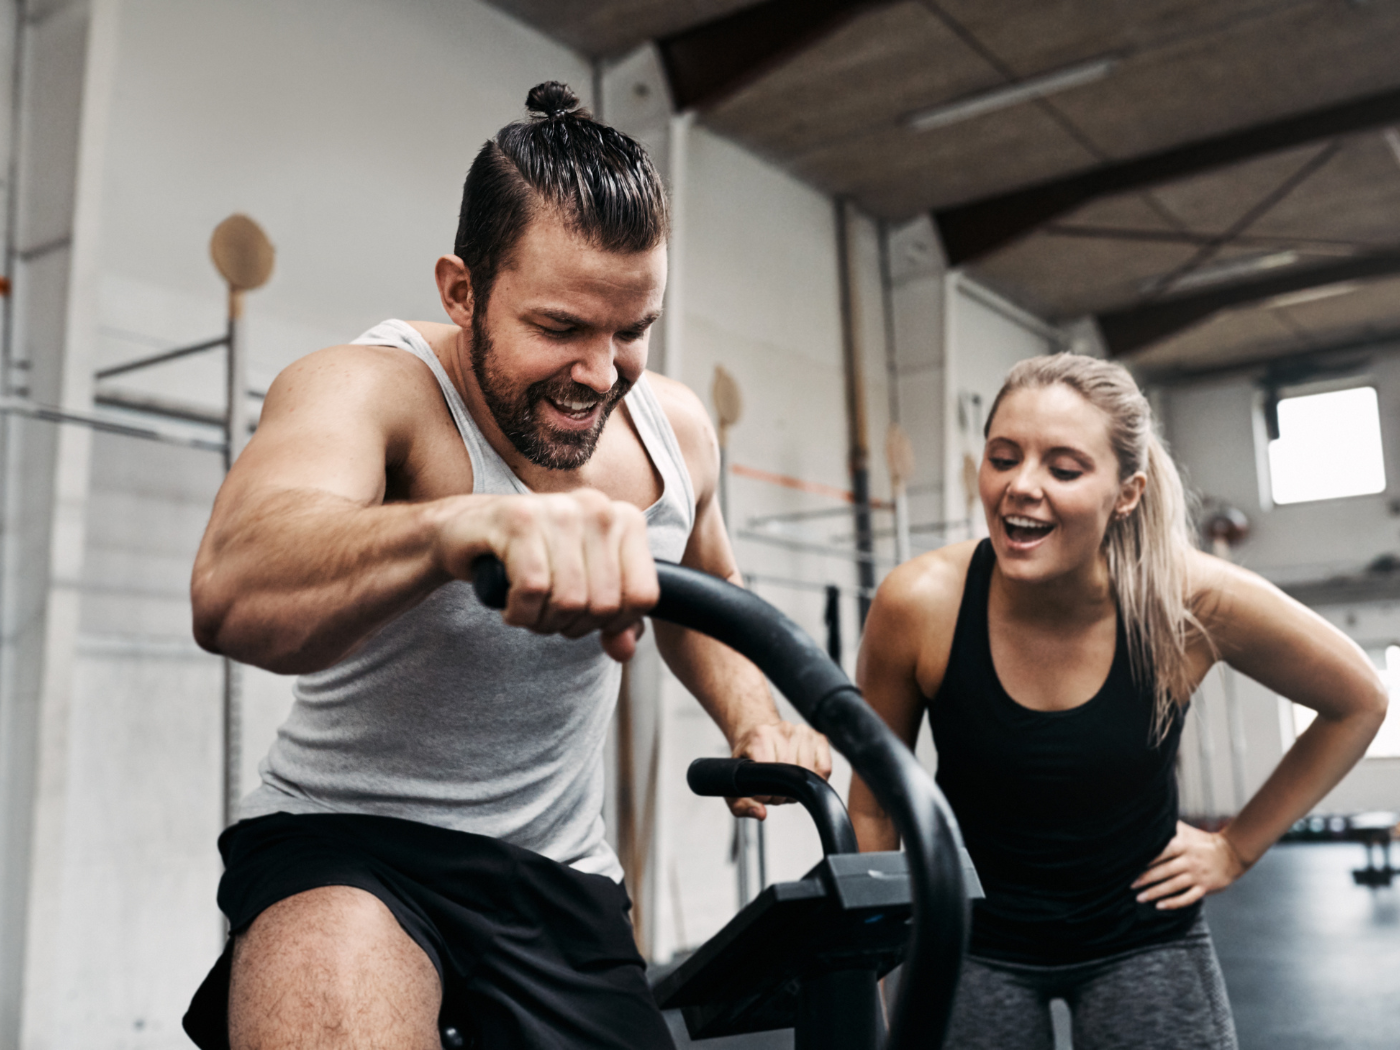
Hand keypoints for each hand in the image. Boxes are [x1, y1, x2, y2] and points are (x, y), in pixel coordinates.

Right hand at [438, 489, 657, 661]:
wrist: (466, 531)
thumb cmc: (532, 558)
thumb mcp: (583, 588)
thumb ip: (614, 620)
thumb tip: (624, 650)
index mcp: (626, 520)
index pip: (644, 596)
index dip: (614, 623)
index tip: (584, 615)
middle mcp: (598, 508)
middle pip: (605, 605)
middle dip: (572, 625)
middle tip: (546, 612)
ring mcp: (559, 509)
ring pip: (570, 600)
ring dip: (543, 621)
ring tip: (528, 606)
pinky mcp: (519, 520)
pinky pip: (533, 590)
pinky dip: (520, 612)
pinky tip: (509, 604)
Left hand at [726, 721, 832, 819]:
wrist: (757, 734)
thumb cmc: (749, 757)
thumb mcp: (736, 780)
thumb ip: (740, 805)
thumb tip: (761, 814)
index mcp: (760, 737)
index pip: (771, 775)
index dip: (766, 795)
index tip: (762, 796)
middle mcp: (783, 730)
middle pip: (792, 776)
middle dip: (783, 793)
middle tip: (774, 791)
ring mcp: (803, 732)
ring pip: (809, 773)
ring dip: (800, 788)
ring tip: (787, 784)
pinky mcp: (819, 738)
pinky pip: (825, 768)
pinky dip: (816, 780)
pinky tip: (802, 779)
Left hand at [1132, 820, 1247, 909]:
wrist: (1233, 853)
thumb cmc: (1204, 841)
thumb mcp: (1188, 831)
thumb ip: (1170, 828)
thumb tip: (1149, 820)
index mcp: (1184, 845)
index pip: (1162, 852)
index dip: (1146, 859)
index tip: (1130, 865)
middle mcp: (1190, 861)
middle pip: (1164, 871)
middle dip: (1145, 879)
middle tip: (1129, 884)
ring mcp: (1197, 875)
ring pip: (1173, 886)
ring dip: (1155, 893)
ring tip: (1139, 898)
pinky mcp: (1205, 887)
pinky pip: (1188, 898)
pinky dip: (1173, 903)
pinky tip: (1160, 906)